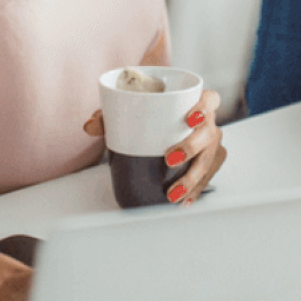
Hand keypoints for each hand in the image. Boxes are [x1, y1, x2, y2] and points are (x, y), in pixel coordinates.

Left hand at [83, 89, 226, 205]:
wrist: (159, 119)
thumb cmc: (149, 111)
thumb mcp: (127, 109)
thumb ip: (109, 115)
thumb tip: (90, 125)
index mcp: (195, 101)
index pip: (209, 99)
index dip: (204, 108)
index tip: (189, 119)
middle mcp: (207, 123)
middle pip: (209, 133)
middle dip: (193, 148)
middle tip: (170, 157)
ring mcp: (210, 144)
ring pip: (210, 160)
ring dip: (194, 178)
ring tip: (173, 193)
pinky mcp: (208, 162)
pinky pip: (207, 177)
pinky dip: (196, 190)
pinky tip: (184, 201)